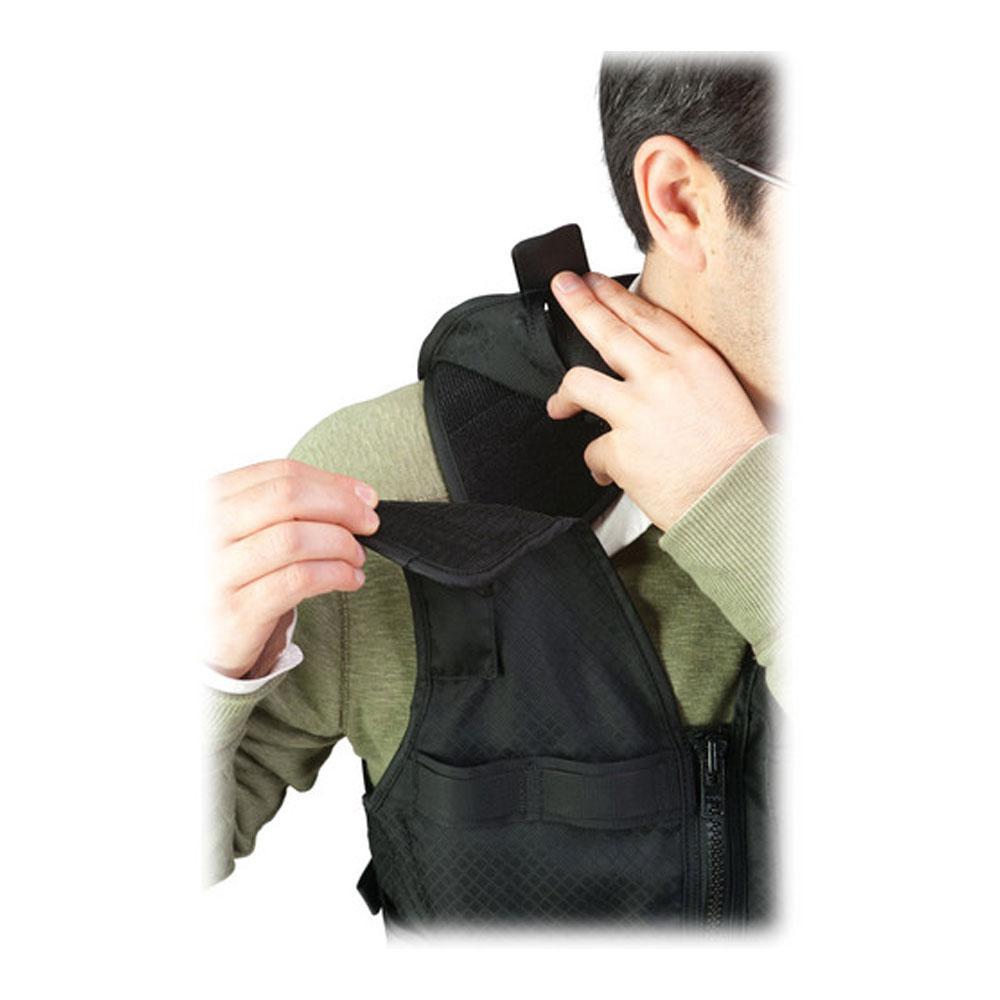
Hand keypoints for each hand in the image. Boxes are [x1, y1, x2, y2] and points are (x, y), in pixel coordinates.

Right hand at [204, 458, 379, 678]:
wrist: (198, 640)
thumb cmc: (234, 575)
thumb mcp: (250, 530)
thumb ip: (292, 505)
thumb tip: (358, 494)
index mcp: (209, 499)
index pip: (280, 473)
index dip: (332, 483)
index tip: (365, 497)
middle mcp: (204, 529)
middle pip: (287, 497)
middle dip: (341, 508)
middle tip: (368, 524)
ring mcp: (215, 570)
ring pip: (295, 538)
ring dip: (340, 544)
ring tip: (355, 557)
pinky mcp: (234, 609)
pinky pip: (298, 580)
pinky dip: (335, 574)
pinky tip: (348, 579)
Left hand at [547, 271, 767, 531]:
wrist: (740, 499)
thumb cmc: (735, 454)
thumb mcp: (720, 392)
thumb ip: (681, 372)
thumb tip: (645, 364)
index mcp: (694, 360)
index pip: (645, 316)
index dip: (614, 295)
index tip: (594, 282)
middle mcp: (663, 377)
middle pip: (607, 330)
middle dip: (578, 303)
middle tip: (563, 288)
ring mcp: (638, 411)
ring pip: (579, 383)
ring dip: (564, 396)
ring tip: (560, 407)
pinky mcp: (621, 449)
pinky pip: (592, 449)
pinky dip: (599, 464)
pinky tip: (609, 472)